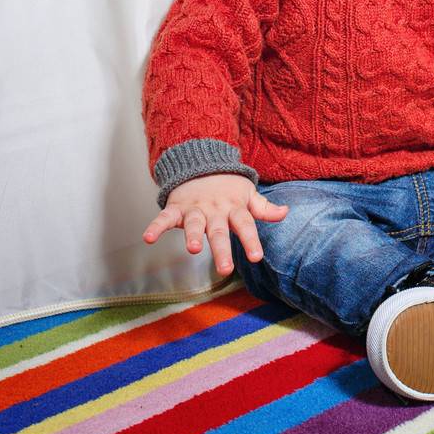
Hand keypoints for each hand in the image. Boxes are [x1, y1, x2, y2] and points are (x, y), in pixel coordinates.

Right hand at [141, 173, 288, 276]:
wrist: (201, 163)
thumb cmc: (228, 187)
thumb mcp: (248, 194)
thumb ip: (263, 208)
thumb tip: (285, 212)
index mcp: (234, 208)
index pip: (245, 225)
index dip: (251, 240)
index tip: (256, 257)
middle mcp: (215, 210)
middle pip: (219, 231)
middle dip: (222, 250)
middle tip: (225, 269)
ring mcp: (195, 209)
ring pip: (194, 224)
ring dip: (193, 235)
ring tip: (194, 249)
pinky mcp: (176, 208)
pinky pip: (164, 217)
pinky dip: (155, 227)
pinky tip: (148, 238)